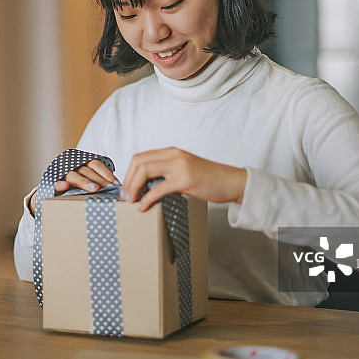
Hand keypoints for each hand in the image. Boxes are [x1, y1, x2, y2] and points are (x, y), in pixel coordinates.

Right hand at [27, 159, 118, 214]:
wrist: (52, 194)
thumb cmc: (74, 188)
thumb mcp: (86, 182)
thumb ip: (98, 182)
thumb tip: (116, 187)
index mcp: (81, 162)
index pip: (96, 164)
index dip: (106, 173)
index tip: (116, 183)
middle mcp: (71, 165)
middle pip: (87, 170)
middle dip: (100, 180)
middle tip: (109, 188)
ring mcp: (61, 173)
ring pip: (74, 175)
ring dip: (84, 182)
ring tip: (94, 189)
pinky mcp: (51, 182)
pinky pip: (56, 182)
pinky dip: (60, 184)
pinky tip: (65, 186)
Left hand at [121, 147, 246, 211]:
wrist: (232, 181)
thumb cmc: (210, 178)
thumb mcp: (184, 169)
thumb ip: (167, 171)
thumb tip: (146, 185)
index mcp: (172, 152)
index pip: (141, 157)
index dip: (129, 172)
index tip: (127, 186)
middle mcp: (174, 155)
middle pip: (139, 162)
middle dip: (128, 180)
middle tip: (126, 195)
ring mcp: (179, 166)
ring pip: (144, 171)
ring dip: (134, 187)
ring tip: (132, 200)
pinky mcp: (185, 180)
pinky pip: (158, 189)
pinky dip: (147, 199)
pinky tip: (144, 207)